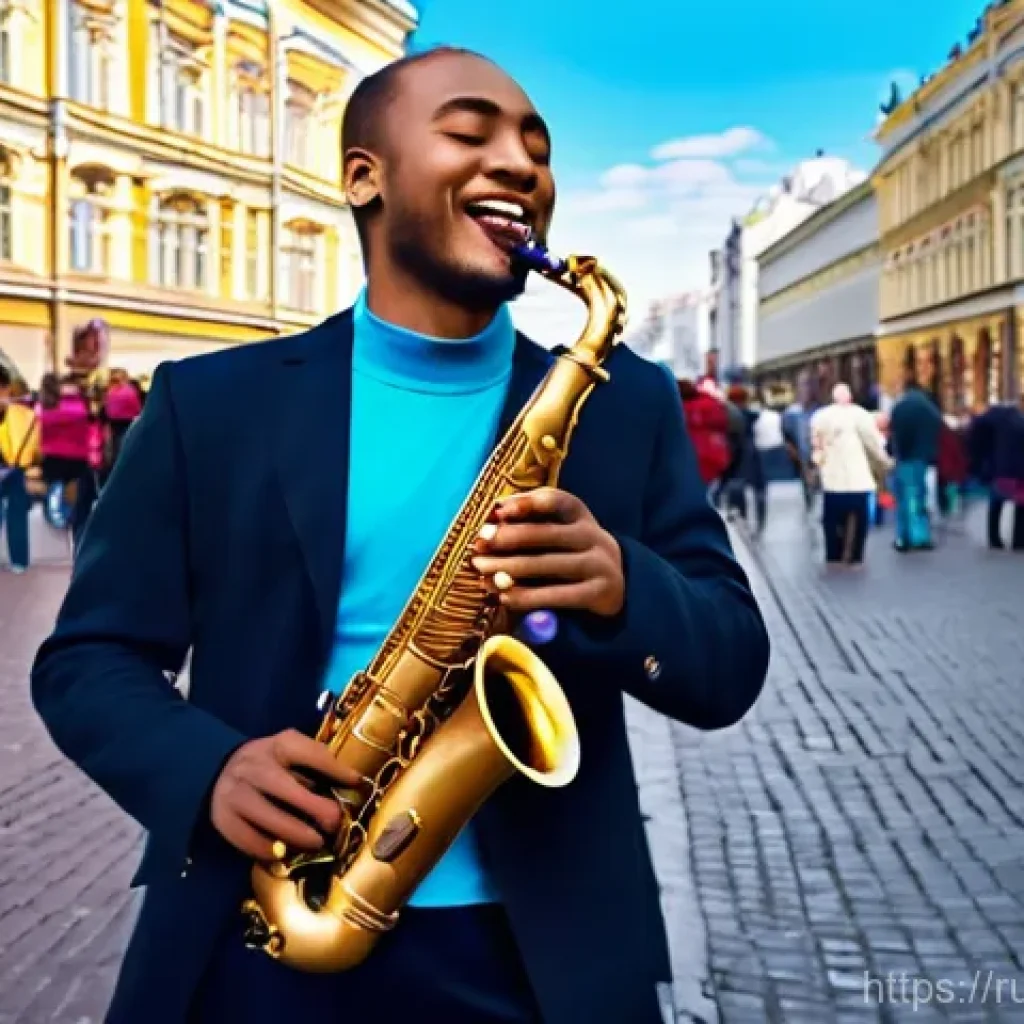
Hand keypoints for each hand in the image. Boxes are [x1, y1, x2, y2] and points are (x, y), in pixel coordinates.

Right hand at [209, 728, 360, 860]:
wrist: (222, 770)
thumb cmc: (271, 763)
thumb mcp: (293, 751)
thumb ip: (317, 762)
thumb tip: (352, 782)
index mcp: (277, 746)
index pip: (307, 753)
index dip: (333, 768)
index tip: (356, 782)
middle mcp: (252, 767)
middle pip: (283, 787)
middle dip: (312, 807)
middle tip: (333, 824)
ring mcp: (234, 793)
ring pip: (266, 816)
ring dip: (295, 833)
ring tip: (315, 843)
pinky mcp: (223, 818)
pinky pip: (248, 839)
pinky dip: (269, 849)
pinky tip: (285, 853)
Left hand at [471, 487, 624, 617]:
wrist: (613, 581)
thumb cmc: (569, 549)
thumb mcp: (557, 528)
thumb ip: (528, 519)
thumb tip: (493, 514)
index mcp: (578, 513)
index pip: (555, 500)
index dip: (526, 503)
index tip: (498, 511)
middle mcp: (592, 534)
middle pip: (545, 533)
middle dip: (507, 538)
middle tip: (478, 545)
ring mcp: (598, 564)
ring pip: (546, 565)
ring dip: (508, 568)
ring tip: (482, 571)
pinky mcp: (598, 593)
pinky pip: (556, 595)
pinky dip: (527, 596)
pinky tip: (504, 597)